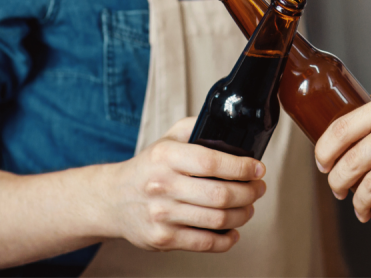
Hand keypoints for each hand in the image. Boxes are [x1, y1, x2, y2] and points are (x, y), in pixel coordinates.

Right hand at [103, 117, 266, 252]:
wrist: (112, 199)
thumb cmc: (148, 167)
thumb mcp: (167, 138)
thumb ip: (196, 127)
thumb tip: (229, 127)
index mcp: (166, 156)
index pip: (212, 162)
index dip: (242, 167)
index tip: (258, 168)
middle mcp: (162, 185)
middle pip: (221, 194)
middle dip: (249, 192)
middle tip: (258, 188)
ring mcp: (162, 215)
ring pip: (218, 219)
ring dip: (243, 214)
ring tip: (248, 207)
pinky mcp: (162, 239)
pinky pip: (205, 243)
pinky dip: (227, 239)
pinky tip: (233, 231)